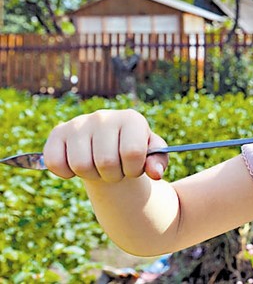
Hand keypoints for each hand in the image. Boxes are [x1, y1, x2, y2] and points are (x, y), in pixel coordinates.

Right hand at [43, 109, 168, 181]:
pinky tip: (77, 165)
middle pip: (106, 162)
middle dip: (113, 175)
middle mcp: (104, 116)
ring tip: (99, 167)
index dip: (134, 169)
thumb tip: (156, 172)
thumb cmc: (133, 150)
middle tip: (115, 169)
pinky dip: (66, 173)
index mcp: (131, 118)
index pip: (132, 153)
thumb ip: (158, 161)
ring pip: (81, 165)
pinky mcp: (57, 132)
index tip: (133, 168)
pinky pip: (55, 162)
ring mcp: (79, 123)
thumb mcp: (152, 154)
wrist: (108, 145)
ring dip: (92, 175)